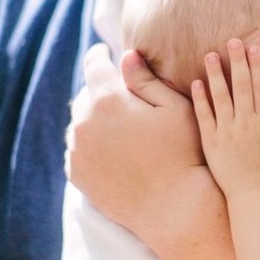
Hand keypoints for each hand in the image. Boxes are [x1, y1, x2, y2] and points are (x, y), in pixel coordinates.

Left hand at [66, 43, 202, 227]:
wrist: (174, 207)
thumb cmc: (183, 153)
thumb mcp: (175, 109)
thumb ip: (146, 80)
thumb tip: (126, 56)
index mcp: (108, 101)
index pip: (95, 65)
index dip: (100, 55)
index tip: (104, 52)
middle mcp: (84, 123)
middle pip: (86, 94)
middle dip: (101, 91)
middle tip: (121, 96)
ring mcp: (78, 150)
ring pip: (79, 122)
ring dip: (93, 118)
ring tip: (116, 125)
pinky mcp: (77, 173)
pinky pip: (77, 148)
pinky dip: (89, 143)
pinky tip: (110, 149)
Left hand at [192, 39, 259, 198]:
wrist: (251, 192)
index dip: (257, 66)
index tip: (253, 48)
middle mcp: (247, 123)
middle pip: (242, 87)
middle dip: (238, 62)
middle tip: (232, 41)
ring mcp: (228, 131)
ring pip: (222, 97)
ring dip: (216, 74)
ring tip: (209, 55)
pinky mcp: (211, 141)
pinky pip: (205, 117)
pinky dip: (201, 99)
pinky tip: (196, 83)